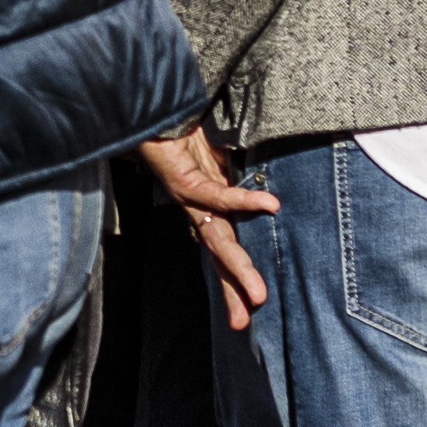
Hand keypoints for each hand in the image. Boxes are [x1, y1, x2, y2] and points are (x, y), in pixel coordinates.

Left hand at [134, 125, 277, 327]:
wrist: (154, 106)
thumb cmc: (188, 129)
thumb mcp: (223, 158)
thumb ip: (241, 176)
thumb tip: (272, 194)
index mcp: (207, 208)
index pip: (223, 250)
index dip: (232, 282)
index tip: (243, 318)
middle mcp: (195, 208)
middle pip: (217, 255)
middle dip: (232, 289)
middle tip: (245, 320)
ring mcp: (187, 196)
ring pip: (216, 238)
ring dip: (237, 267)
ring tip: (259, 292)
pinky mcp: (183, 177)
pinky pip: (216, 194)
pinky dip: (243, 200)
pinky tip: (270, 205)